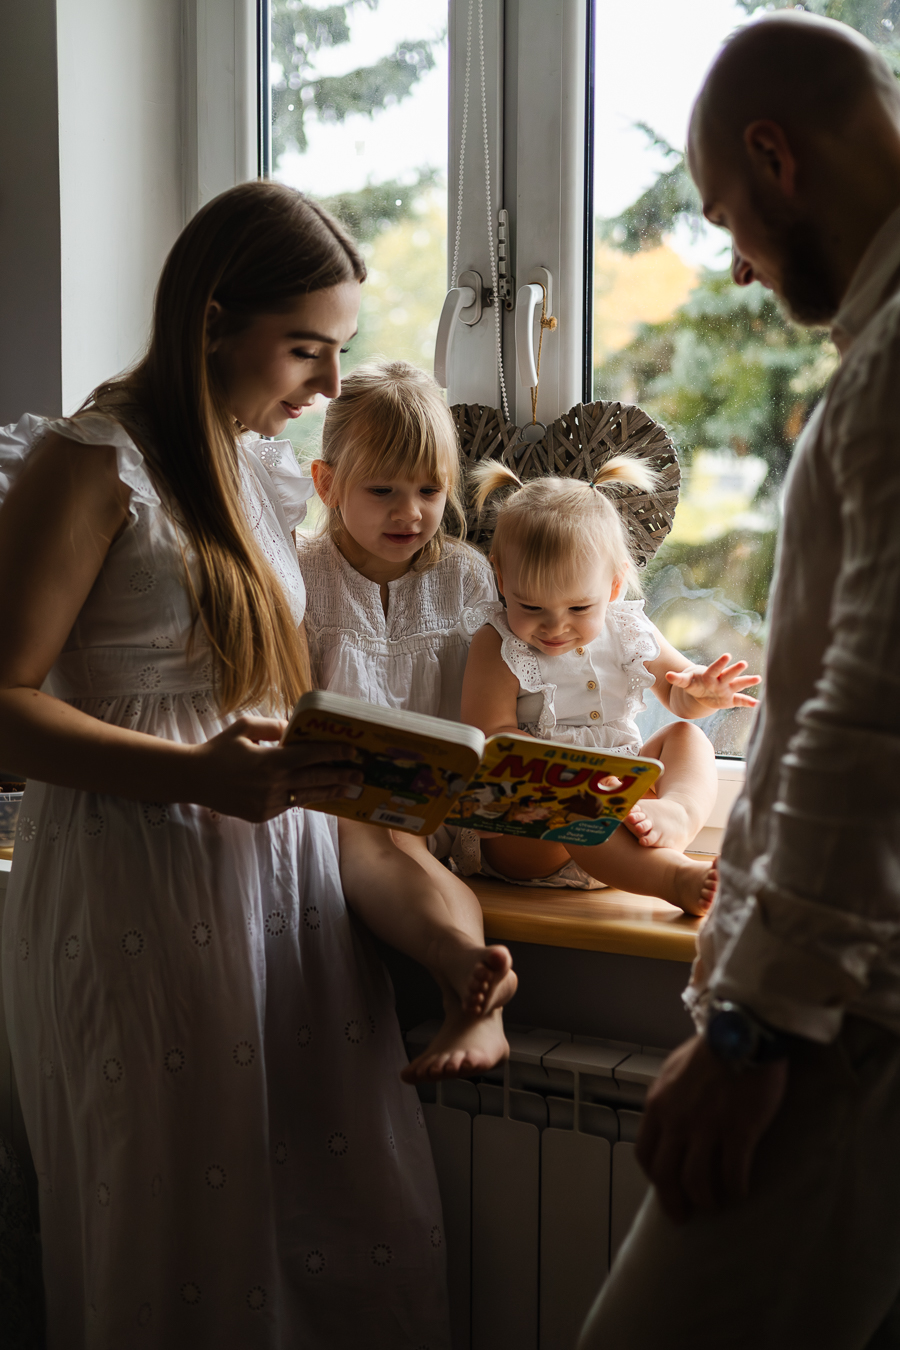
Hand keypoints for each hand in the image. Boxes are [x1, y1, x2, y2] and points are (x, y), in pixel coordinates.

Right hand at [185, 715, 362, 821]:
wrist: (194, 780)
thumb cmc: (220, 749)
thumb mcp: (244, 728)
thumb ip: (273, 726)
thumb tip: (296, 728)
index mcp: (271, 761)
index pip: (310, 755)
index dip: (333, 752)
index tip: (352, 750)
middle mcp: (273, 784)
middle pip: (315, 779)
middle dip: (341, 775)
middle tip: (360, 773)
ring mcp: (268, 803)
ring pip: (306, 796)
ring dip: (330, 792)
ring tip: (349, 789)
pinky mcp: (263, 815)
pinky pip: (289, 804)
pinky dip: (306, 798)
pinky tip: (320, 794)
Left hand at [636, 1035, 787, 1222]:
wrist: (743, 1031)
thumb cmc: (712, 1049)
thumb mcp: (675, 1071)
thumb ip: (669, 1100)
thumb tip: (669, 1125)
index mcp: (657, 1104)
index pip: (645, 1154)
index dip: (655, 1178)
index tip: (666, 1189)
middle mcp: (676, 1120)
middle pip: (667, 1176)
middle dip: (674, 1202)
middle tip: (685, 1217)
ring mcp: (706, 1127)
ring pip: (698, 1182)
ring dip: (707, 1200)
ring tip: (717, 1203)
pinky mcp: (738, 1131)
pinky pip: (733, 1175)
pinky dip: (736, 1190)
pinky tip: (741, 1193)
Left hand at [665, 653, 759, 712]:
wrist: (702, 690)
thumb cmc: (694, 683)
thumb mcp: (686, 681)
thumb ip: (678, 679)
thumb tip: (667, 674)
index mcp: (710, 675)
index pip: (715, 668)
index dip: (720, 663)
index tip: (727, 655)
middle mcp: (721, 680)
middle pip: (729, 674)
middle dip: (735, 669)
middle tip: (743, 663)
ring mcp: (727, 689)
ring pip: (738, 684)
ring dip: (747, 681)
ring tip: (758, 678)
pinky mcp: (730, 699)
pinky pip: (740, 700)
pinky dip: (748, 702)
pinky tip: (757, 704)